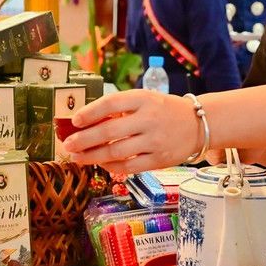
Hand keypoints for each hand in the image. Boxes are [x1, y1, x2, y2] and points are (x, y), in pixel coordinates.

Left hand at [60, 89, 201, 174]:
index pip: (111, 103)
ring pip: (116, 151)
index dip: (90, 112)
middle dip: (84, 140)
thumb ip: (120, 108)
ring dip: (92, 156)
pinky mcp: (159, 160)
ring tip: (77, 158)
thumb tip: (85, 122)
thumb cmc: (163, 110)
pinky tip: (100, 163)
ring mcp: (155, 140)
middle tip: (67, 145)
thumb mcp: (145, 100)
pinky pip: (129, 166)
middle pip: (109, 131)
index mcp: (143, 99)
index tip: (74, 121)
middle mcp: (149, 119)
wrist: (197, 124)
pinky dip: (111, 166)